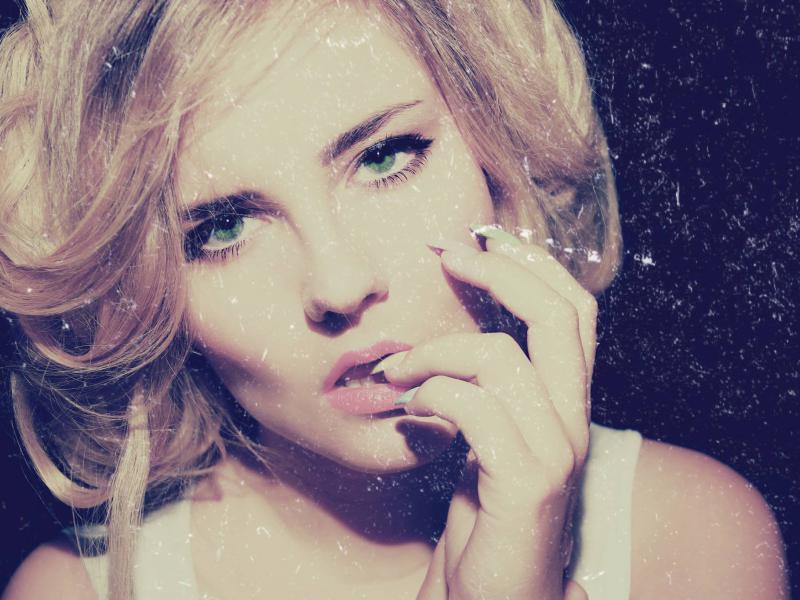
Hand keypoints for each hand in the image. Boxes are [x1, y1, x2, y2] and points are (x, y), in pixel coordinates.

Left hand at [384, 231, 593, 599]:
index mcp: (567, 400)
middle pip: (560, 316)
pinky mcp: (527, 482)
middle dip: (499, 270)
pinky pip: (473, 409)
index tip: (475, 237)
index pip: (574, 309)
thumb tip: (446, 328)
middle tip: (445, 253)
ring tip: (397, 370)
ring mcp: (557, 450)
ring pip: (500, 359)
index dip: (530, 263)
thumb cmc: (483, 508)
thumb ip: (483, 384)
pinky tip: (406, 411)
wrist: (495, 590)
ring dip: (434, 352)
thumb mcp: (486, 433)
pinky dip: (430, 396)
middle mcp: (574, 418)